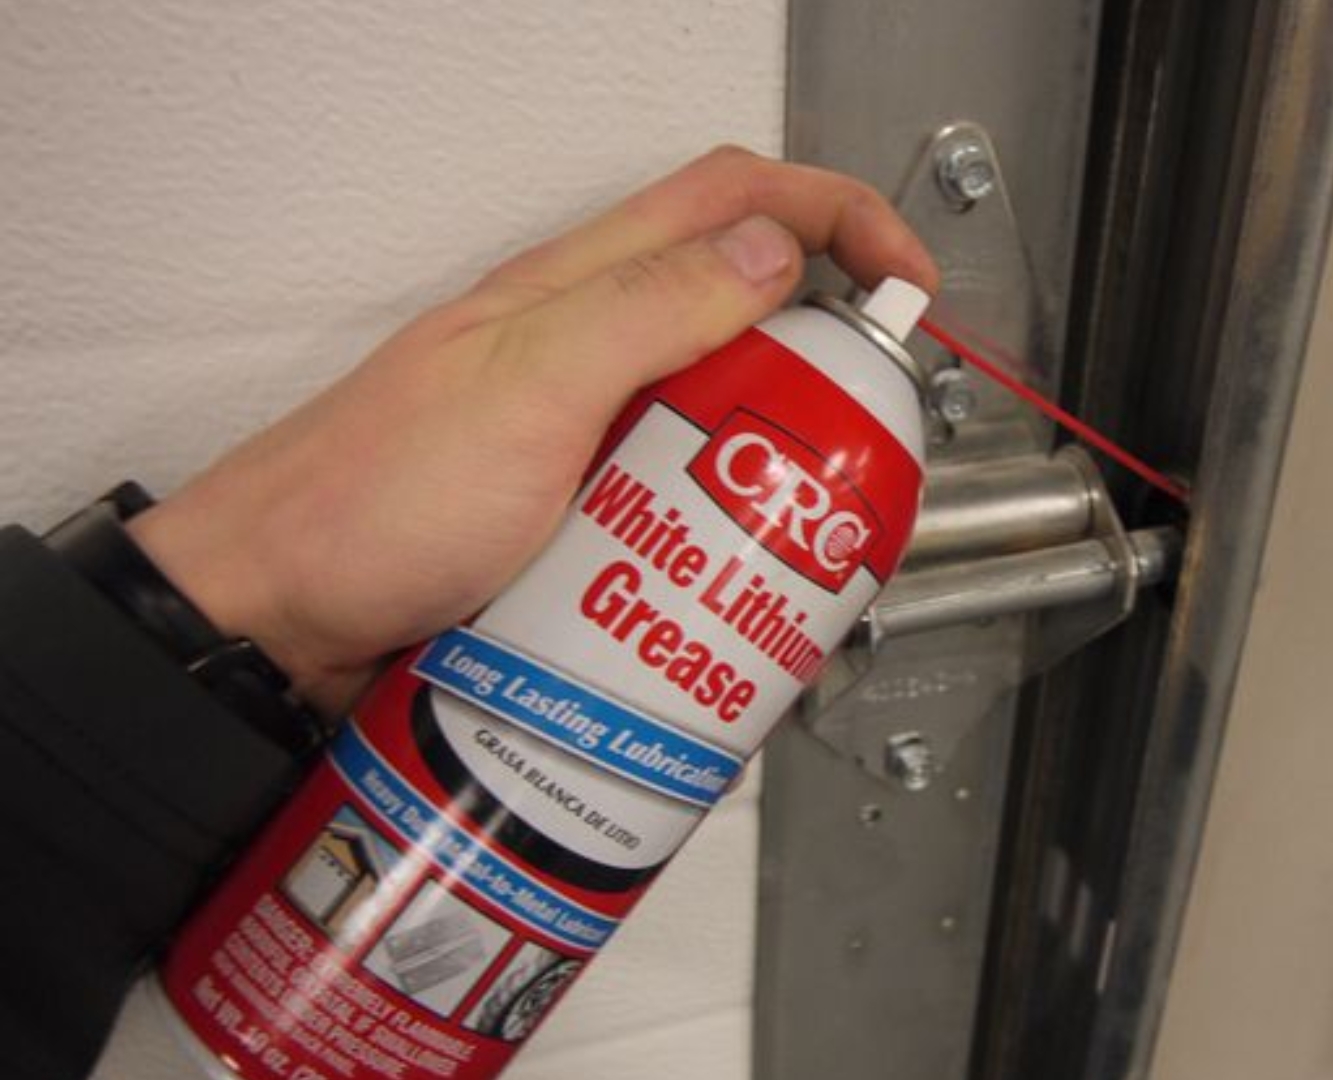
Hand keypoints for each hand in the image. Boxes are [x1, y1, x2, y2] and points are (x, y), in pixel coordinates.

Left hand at [128, 147, 938, 714]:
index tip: (912, 285)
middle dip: (827, 352)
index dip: (843, 217)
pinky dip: (722, 524)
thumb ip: (650, 309)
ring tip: (797, 518)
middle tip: (858, 428)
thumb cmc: (367, 501)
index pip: (737, 200)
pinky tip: (726, 575)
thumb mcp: (528, 389)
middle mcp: (587, 347)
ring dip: (776, 450)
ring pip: (719, 408)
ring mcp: (581, 429)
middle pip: (746, 305)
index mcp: (579, 289)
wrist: (268, 622)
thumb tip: (776, 251)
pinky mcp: (573, 507)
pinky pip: (678, 495)